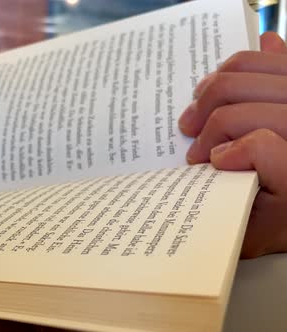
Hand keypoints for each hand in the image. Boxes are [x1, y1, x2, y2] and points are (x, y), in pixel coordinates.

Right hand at [178, 32, 286, 257]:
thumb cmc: (282, 214)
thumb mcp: (258, 231)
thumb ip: (234, 214)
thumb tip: (215, 165)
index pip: (263, 146)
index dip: (229, 153)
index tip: (210, 164)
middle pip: (243, 109)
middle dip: (209, 125)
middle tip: (193, 146)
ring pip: (245, 75)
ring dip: (209, 94)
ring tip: (196, 116)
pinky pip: (263, 55)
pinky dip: (234, 65)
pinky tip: (217, 84)